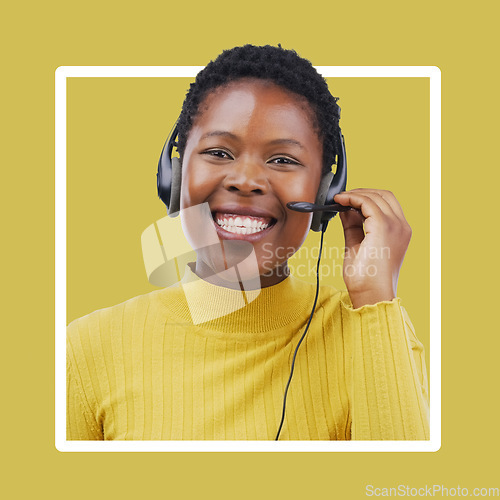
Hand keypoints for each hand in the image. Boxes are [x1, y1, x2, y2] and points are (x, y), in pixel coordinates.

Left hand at [333, 189, 411, 308]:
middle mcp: (401, 226)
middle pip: (384, 195)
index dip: (367, 197)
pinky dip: (353, 198)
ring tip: (339, 199)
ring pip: (376, 196)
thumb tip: (345, 209)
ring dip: (355, 194)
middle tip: (342, 197)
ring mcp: (395, 226)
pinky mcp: (383, 227)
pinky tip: (340, 201)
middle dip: (362, 192)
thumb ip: (353, 225)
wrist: (370, 293)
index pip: (386, 203)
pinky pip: (368, 202)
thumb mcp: (357, 244)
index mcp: (399, 232)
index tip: (348, 200)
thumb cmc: (365, 277)